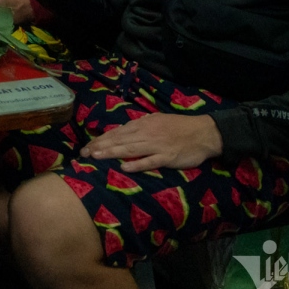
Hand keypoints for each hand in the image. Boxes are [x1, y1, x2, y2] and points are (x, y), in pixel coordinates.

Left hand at [80, 113, 222, 171]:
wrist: (204, 133)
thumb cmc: (179, 127)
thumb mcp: (157, 121)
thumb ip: (140, 126)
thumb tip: (123, 132)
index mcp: (144, 124)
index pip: (117, 132)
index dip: (102, 139)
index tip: (88, 146)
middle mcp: (147, 134)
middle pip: (119, 140)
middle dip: (100, 146)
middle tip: (84, 153)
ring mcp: (156, 146)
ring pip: (130, 149)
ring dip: (112, 153)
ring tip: (96, 157)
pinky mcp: (167, 157)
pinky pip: (150, 161)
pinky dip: (137, 164)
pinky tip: (125, 168)